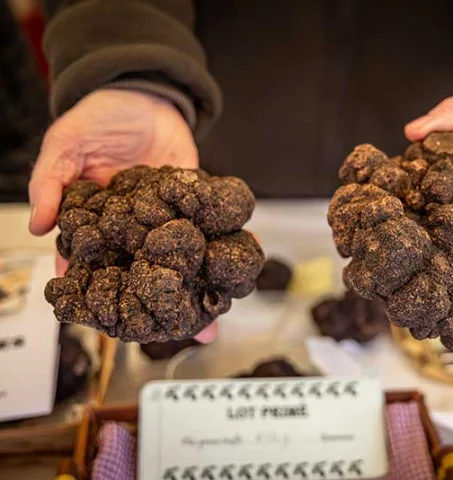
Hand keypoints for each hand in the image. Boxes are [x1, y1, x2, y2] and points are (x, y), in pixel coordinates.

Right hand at [29, 89, 216, 342]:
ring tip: (211, 319)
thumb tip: (37, 225)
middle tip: (171, 333)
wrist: (144, 93)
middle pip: (140, 271)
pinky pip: (207, 228)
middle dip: (155, 302)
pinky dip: (222, 245)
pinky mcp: (192, 204)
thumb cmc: (99, 116)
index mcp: (96, 221)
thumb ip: (51, 181)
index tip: (108, 320)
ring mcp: (164, 219)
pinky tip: (236, 266)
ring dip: (193, 285)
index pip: (91, 263)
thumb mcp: (65, 143)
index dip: (96, 292)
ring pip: (177, 259)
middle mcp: (132, 227)